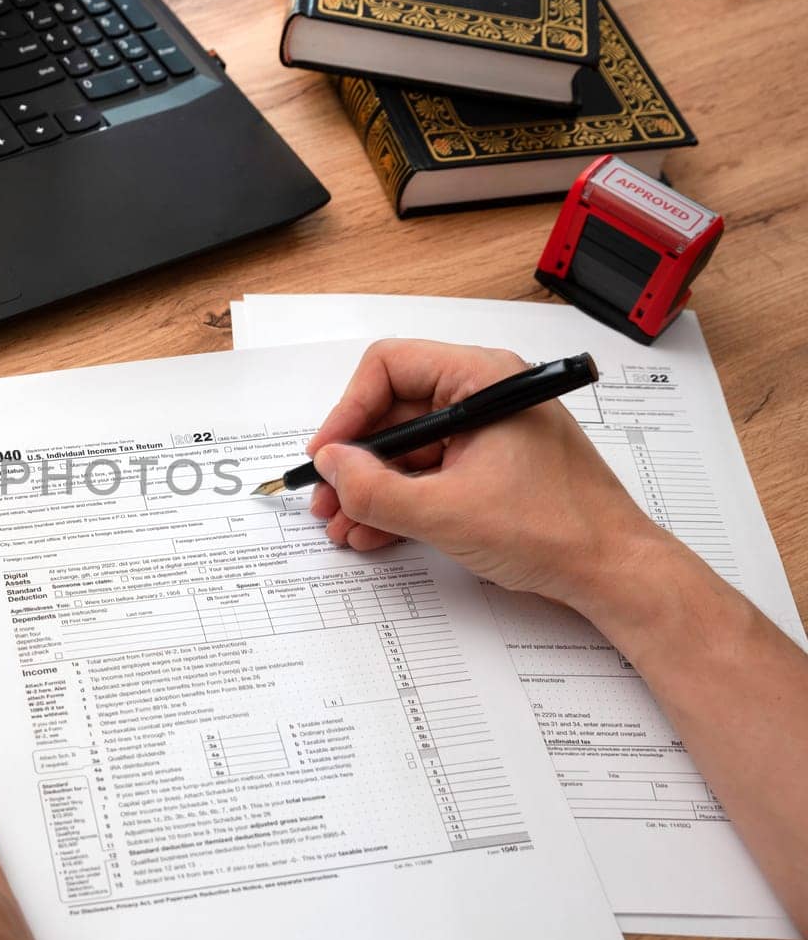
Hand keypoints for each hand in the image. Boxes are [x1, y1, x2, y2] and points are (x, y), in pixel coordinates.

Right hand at [306, 339, 671, 607]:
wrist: (612, 572)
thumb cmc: (556, 530)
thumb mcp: (445, 513)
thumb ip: (374, 490)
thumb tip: (330, 467)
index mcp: (482, 380)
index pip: (390, 367)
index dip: (348, 411)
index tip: (328, 455)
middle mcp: (484, 396)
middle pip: (394, 410)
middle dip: (355, 460)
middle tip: (327, 497)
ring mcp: (488, 433)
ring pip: (407, 447)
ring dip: (371, 487)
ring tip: (344, 524)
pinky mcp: (491, 466)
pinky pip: (429, 472)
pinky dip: (399, 500)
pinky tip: (373, 531)